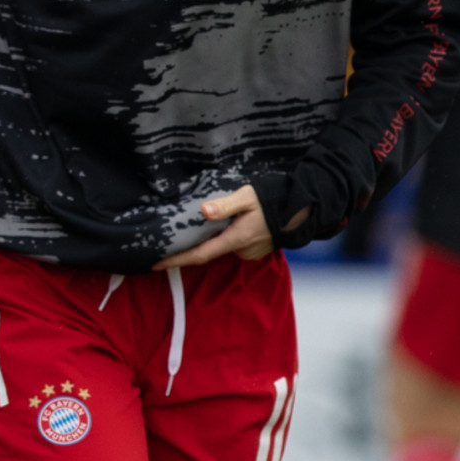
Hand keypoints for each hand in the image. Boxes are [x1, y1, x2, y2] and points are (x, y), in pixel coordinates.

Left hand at [154, 184, 287, 268]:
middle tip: (172, 239)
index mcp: (236, 239)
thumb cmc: (274, 200)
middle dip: (191, 247)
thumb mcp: (247, 197)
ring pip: (222, 247)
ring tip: (198, 227)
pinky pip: (233, 245)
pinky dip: (224, 238)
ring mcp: (249, 253)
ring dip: (211, 239)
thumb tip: (204, 211)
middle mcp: (241, 250)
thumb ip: (225, 205)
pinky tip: (224, 227)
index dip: (176, 260)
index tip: (156, 264)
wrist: (303, 210)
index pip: (199, 255)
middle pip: (208, 252)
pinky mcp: (255, 250)